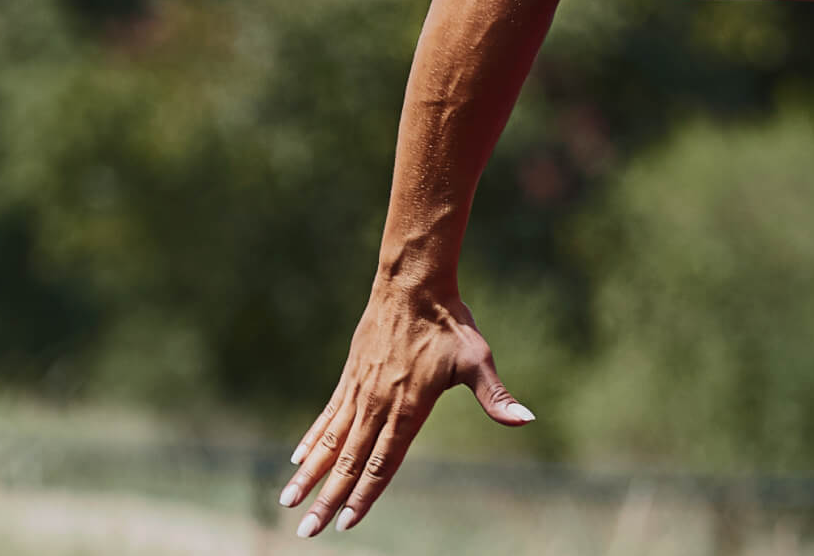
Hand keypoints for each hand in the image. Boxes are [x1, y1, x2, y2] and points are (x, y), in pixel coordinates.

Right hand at [278, 285, 534, 536]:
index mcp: (407, 407)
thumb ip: (496, 396)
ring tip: (287, 502)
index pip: (382, 462)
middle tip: (306, 531)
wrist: (412, 283)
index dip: (365, 495)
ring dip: (309, 475)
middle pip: (349, 462)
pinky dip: (311, 440)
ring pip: (330, 442)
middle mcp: (377, 405)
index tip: (346, 524)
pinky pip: (327, 417)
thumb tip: (526, 419)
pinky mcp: (350, 378)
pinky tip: (298, 460)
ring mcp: (359, 392)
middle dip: (327, 500)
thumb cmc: (449, 323)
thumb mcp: (477, 359)